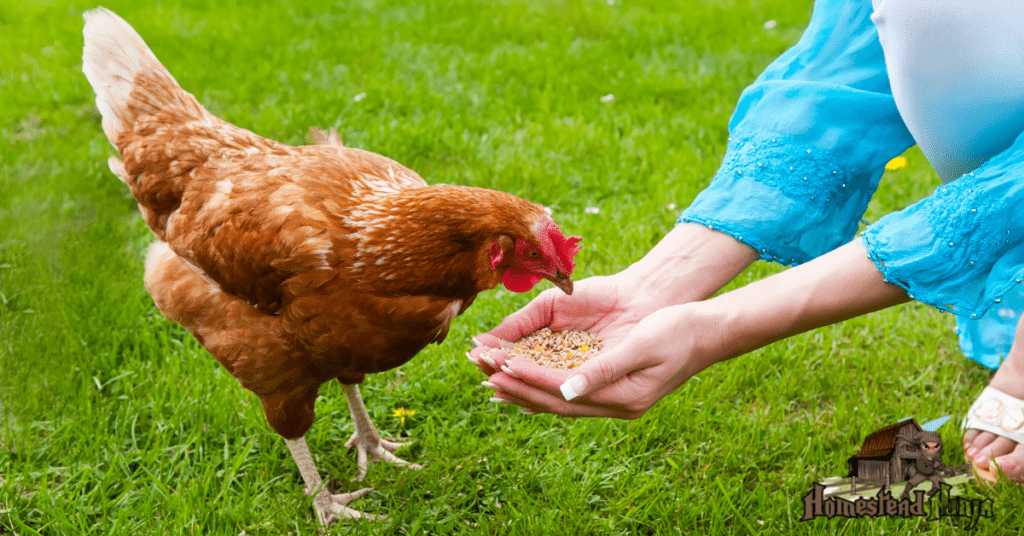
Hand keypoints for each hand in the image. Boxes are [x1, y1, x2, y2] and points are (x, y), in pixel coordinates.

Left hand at [469, 272, 710, 417]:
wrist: (708, 332)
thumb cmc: (678, 331)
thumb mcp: (643, 345)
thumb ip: (604, 369)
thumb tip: (568, 390)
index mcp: (623, 397)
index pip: (564, 391)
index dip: (530, 379)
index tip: (501, 366)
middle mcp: (616, 404)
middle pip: (556, 403)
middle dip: (519, 388)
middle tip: (484, 375)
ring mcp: (615, 399)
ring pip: (560, 401)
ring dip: (526, 390)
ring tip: (492, 382)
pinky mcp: (613, 387)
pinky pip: (570, 391)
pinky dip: (544, 385)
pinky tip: (526, 378)